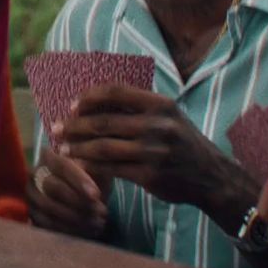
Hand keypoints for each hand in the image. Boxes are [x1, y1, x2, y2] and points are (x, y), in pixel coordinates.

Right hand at [25, 151, 109, 238]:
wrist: (82, 192)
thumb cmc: (90, 176)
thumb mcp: (95, 167)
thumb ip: (94, 166)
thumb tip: (94, 168)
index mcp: (49, 156)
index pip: (62, 166)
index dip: (79, 181)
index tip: (96, 195)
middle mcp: (34, 173)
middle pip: (53, 189)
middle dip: (79, 202)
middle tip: (101, 212)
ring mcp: (31, 195)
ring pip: (49, 208)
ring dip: (76, 218)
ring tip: (98, 223)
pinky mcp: (32, 214)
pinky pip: (47, 224)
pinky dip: (70, 229)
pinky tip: (88, 231)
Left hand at [54, 86, 231, 206]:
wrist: (212, 176)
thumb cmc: (183, 143)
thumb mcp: (168, 117)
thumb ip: (138, 107)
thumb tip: (93, 100)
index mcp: (161, 105)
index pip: (115, 92)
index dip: (89, 97)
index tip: (72, 105)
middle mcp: (158, 125)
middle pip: (104, 121)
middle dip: (74, 125)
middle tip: (56, 128)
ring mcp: (154, 152)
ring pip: (103, 147)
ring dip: (78, 148)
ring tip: (62, 149)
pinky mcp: (149, 176)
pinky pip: (111, 169)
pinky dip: (91, 167)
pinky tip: (79, 166)